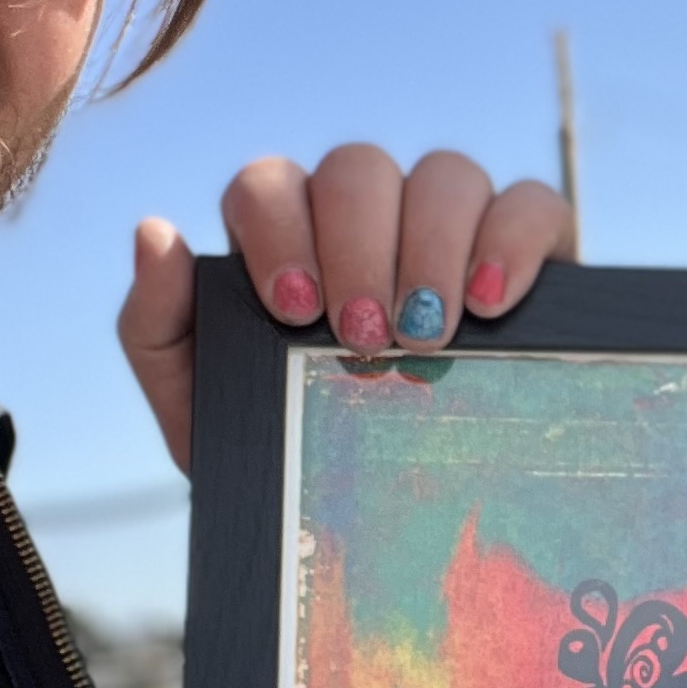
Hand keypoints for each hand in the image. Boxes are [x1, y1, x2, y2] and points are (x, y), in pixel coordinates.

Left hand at [120, 146, 574, 470]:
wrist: (382, 521)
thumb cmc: (287, 446)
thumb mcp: (204, 405)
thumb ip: (158, 326)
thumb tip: (154, 232)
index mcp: (284, 234)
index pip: (269, 183)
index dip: (281, 228)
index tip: (295, 308)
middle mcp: (365, 212)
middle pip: (359, 167)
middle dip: (360, 245)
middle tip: (364, 333)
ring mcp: (448, 221)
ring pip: (446, 172)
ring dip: (433, 246)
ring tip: (427, 333)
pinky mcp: (525, 245)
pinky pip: (532, 203)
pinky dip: (513, 240)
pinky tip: (492, 303)